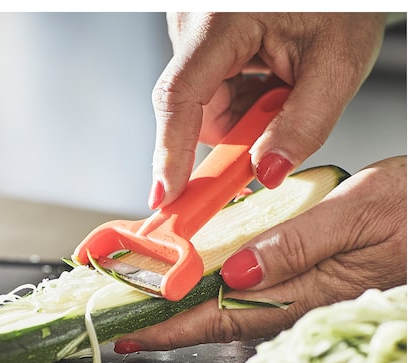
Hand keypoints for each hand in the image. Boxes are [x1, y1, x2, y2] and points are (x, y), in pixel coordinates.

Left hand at [115, 156, 406, 351]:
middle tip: (125, 319)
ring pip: (231, 305)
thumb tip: (236, 271)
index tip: (133, 335)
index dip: (172, 328)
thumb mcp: (358, 214)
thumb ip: (297, 244)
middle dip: (168, 322)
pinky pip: (252, 289)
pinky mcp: (308, 279)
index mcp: (306, 289)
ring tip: (148, 298)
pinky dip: (215, 284)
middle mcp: (297, 299)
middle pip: (217, 318)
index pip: (221, 317)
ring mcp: (302, 292)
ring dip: (186, 305)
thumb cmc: (414, 213)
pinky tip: (199, 276)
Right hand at [149, 12, 386, 208]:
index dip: (171, 153)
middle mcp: (195, 23)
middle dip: (234, 133)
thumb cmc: (343, 4)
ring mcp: (194, 33)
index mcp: (221, 19)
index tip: (168, 196)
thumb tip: (267, 174)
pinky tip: (267, 80)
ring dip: (241, 118)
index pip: (180, 96)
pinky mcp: (200, 43)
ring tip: (281, 86)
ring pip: (203, 109)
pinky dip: (240, 103)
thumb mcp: (338, 63)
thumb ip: (304, 124)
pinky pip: (209, 96)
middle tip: (277, 126)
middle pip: (193, 110)